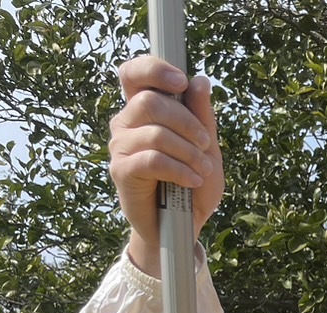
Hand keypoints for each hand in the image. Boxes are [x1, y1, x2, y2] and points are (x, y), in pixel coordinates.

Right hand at [108, 56, 223, 274]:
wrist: (184, 227)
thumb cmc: (192, 185)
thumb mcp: (206, 148)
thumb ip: (202, 116)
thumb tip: (200, 80)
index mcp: (143, 110)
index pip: (133, 73)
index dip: (154, 69)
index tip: (181, 83)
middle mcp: (126, 123)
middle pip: (150, 102)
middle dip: (187, 122)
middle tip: (206, 144)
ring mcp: (120, 147)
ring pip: (155, 133)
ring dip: (188, 151)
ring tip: (203, 169)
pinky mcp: (121, 171)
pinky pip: (152, 160)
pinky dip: (180, 169)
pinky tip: (193, 180)